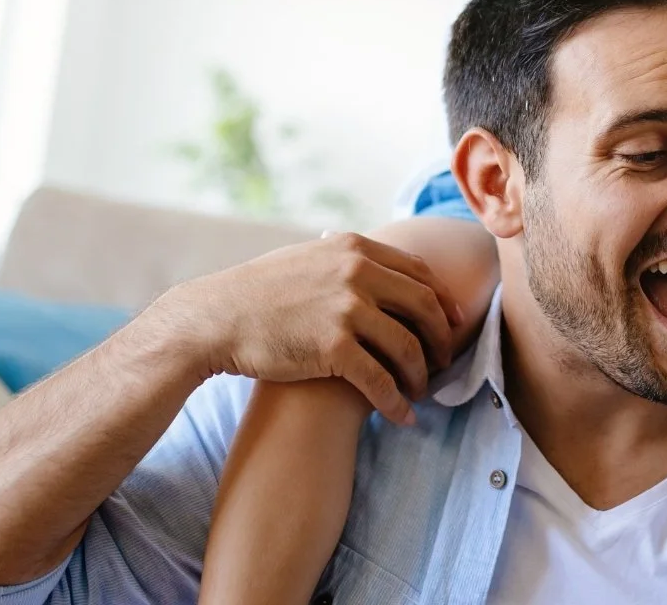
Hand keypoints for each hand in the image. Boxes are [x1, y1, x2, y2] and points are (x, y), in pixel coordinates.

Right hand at [146, 232, 464, 424]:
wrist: (213, 319)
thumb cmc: (257, 293)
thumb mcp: (309, 258)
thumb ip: (347, 261)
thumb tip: (378, 266)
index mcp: (355, 249)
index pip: (420, 272)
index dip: (442, 302)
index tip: (452, 323)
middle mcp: (357, 272)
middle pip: (425, 307)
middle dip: (441, 339)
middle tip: (443, 363)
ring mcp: (347, 308)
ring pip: (407, 347)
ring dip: (421, 376)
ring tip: (420, 393)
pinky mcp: (333, 346)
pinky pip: (380, 381)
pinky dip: (396, 402)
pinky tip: (402, 418)